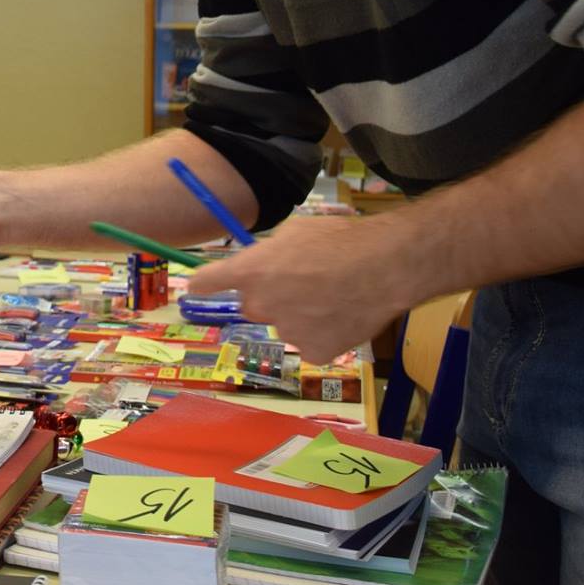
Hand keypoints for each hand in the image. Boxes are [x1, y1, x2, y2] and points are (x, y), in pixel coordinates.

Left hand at [182, 216, 419, 363]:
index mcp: (251, 270)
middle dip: (268, 297)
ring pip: (284, 324)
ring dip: (299, 315)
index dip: (203, 284)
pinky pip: (309, 344)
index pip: (207, 282)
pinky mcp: (313, 352)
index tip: (198, 287)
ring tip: (333, 296)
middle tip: (301, 283)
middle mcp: (261, 304)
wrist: (385, 267)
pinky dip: (322, 335)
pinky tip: (342, 317)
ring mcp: (286, 332)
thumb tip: (263, 262)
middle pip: (251, 306)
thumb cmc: (341, 240)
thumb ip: (271, 252)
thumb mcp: (296, 232)